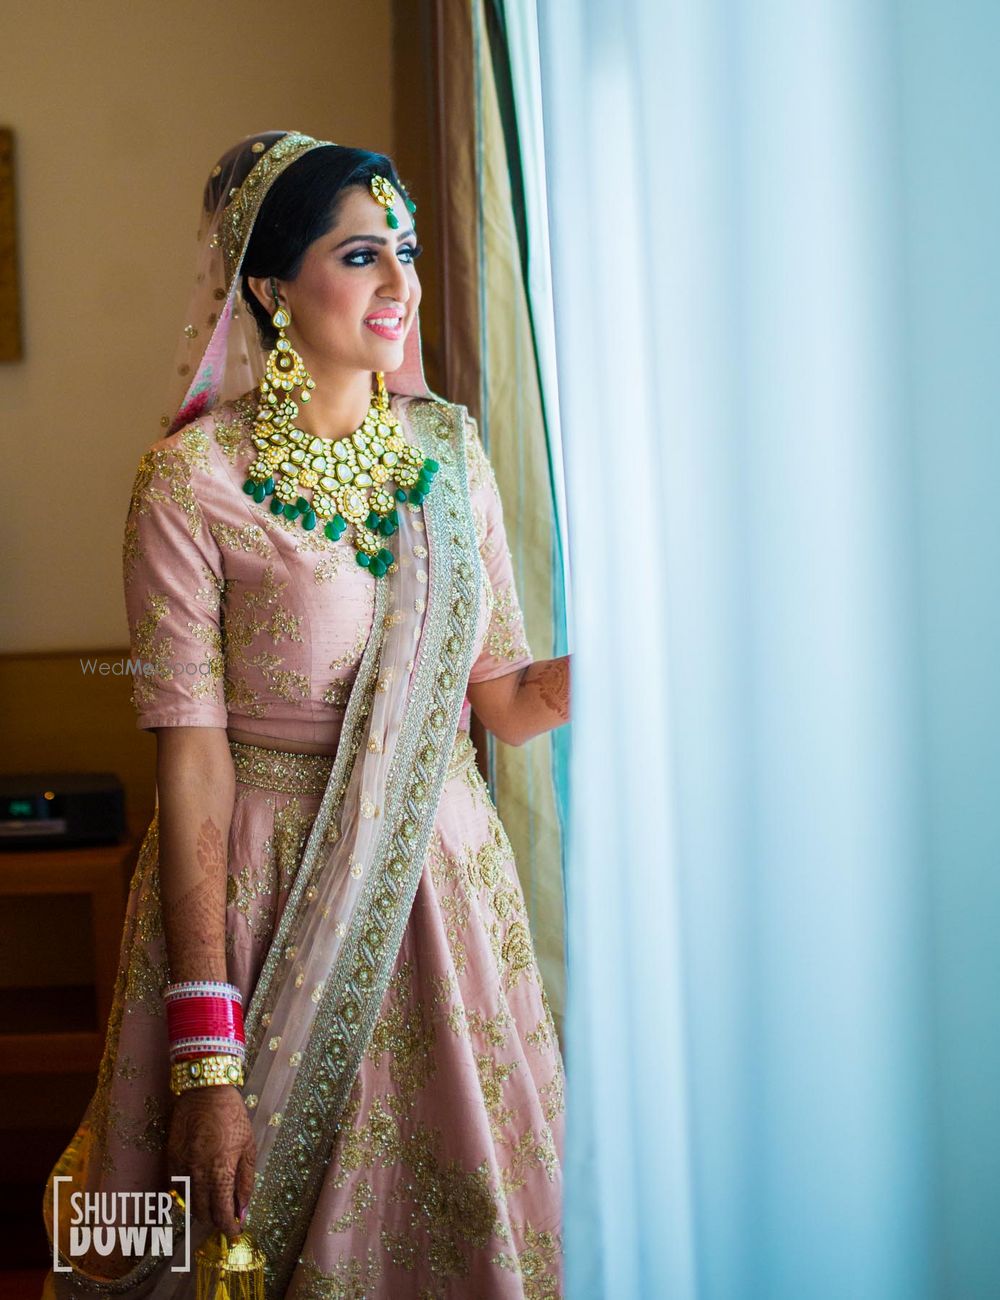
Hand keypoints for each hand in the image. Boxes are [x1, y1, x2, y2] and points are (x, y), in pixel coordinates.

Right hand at [167, 1086, 255, 1238]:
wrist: (205, 1091)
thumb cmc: (233, 1117)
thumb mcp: (248, 1147)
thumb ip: (246, 1181)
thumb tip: (243, 1209)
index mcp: (220, 1173)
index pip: (222, 1214)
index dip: (229, 1227)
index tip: (235, 1231)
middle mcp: (198, 1175)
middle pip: (203, 1213)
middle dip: (215, 1218)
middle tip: (226, 1214)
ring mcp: (181, 1168)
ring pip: (188, 1203)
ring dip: (201, 1208)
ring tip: (213, 1201)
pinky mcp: (170, 1159)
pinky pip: (176, 1188)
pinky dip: (187, 1193)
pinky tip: (198, 1187)